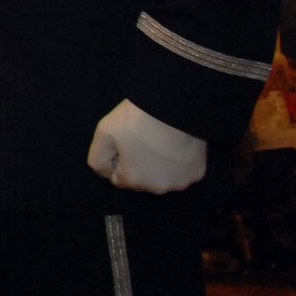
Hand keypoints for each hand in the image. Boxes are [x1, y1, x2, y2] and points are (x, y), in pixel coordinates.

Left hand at [86, 98, 205, 193]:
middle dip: (138, 164)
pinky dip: (177, 162)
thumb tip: (105, 174)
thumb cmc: (137, 119)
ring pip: (162, 177)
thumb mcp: (104, 133)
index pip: (117, 178)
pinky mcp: (197, 173)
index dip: (119, 159)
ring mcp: (180, 182)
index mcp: (133, 180)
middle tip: (143, 141)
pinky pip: (181, 172)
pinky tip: (175, 145)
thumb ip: (97, 159)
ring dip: (158, 166)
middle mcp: (157, 188)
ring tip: (159, 142)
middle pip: (140, 180)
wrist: (174, 106)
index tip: (125, 142)